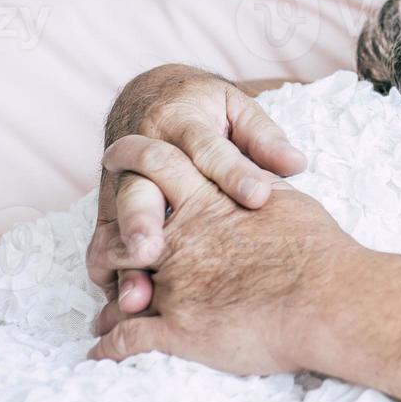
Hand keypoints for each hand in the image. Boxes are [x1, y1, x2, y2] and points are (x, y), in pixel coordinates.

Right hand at [87, 64, 306, 314]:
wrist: (149, 97)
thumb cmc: (204, 107)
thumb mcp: (235, 108)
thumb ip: (262, 137)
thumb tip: (296, 163)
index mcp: (181, 123)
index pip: (208, 149)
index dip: (234, 173)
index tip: (259, 198)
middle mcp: (142, 155)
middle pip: (140, 188)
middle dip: (143, 221)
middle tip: (153, 251)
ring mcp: (121, 184)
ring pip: (116, 225)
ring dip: (122, 262)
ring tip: (137, 296)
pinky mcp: (110, 210)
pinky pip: (104, 242)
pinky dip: (110, 273)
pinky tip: (124, 305)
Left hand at [88, 134, 355, 374]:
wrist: (325, 297)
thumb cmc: (317, 249)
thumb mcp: (287, 200)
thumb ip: (262, 184)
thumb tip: (259, 177)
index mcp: (209, 201)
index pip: (159, 163)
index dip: (135, 155)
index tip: (120, 153)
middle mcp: (181, 238)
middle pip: (127, 220)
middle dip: (110, 230)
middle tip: (101, 246)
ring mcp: (175, 283)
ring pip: (119, 279)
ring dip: (108, 298)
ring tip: (100, 317)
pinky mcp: (178, 328)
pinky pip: (128, 337)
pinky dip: (110, 346)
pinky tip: (102, 353)